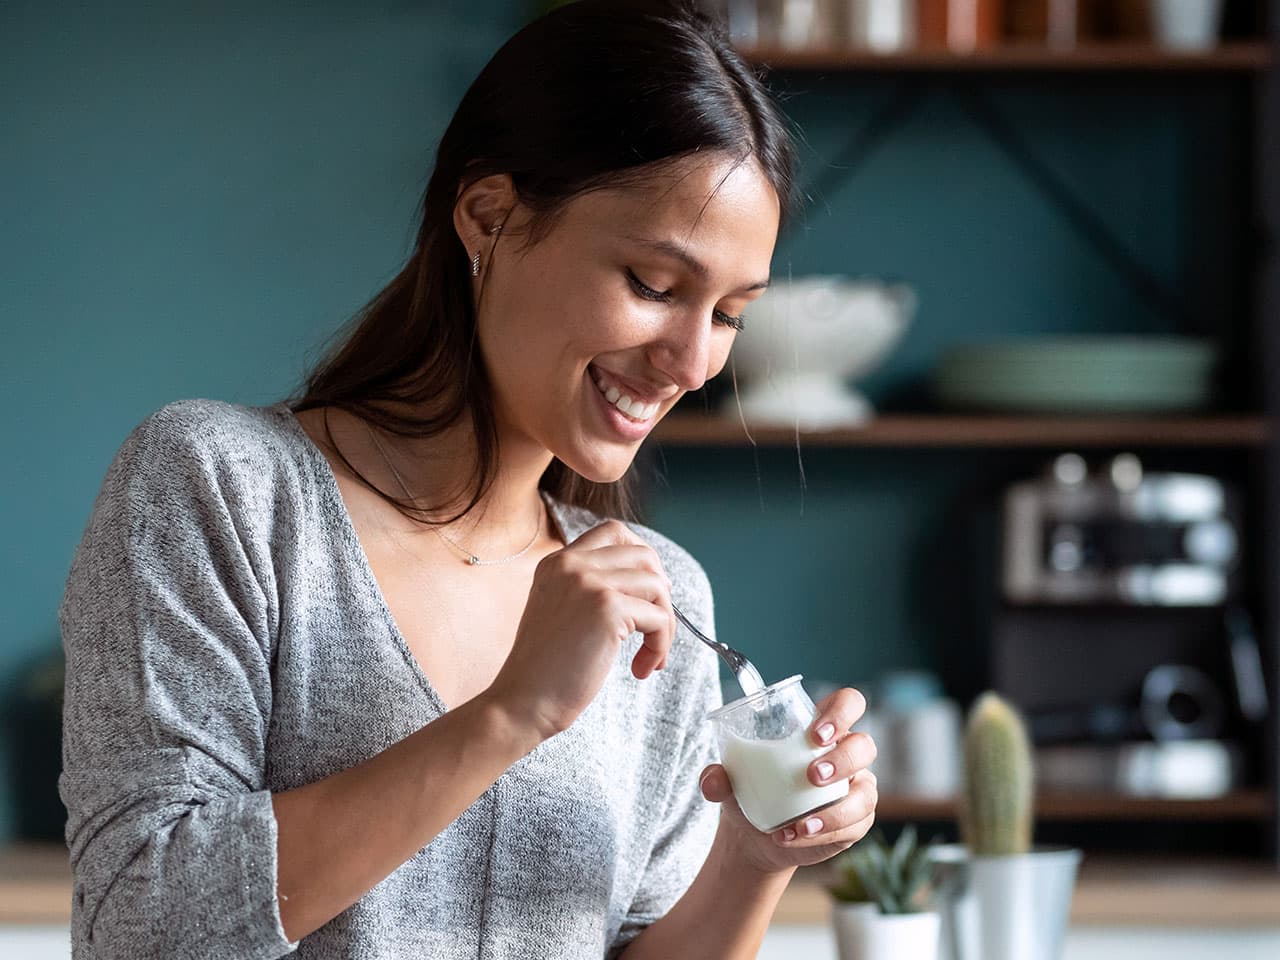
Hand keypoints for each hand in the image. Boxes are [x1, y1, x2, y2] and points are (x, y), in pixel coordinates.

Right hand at [485, 520, 675, 738]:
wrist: (521, 703)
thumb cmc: (545, 670)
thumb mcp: (561, 612)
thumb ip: (592, 590)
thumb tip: (655, 583)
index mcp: (556, 562)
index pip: (614, 531)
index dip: (642, 557)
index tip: (646, 594)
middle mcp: (571, 564)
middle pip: (644, 555)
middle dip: (661, 593)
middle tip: (655, 628)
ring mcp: (589, 583)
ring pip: (658, 586)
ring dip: (665, 625)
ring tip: (649, 657)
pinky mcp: (608, 609)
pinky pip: (660, 618)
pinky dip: (661, 646)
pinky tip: (641, 670)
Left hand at [700, 687, 877, 874]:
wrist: (754, 836)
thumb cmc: (751, 791)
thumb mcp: (731, 780)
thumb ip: (717, 775)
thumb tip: (712, 780)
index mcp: (821, 729)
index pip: (848, 703)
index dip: (841, 712)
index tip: (816, 734)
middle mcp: (845, 755)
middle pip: (865, 745)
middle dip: (842, 760)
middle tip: (811, 775)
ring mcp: (855, 789)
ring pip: (865, 793)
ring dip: (835, 809)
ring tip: (800, 822)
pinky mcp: (855, 821)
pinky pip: (854, 826)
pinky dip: (825, 833)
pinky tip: (796, 835)